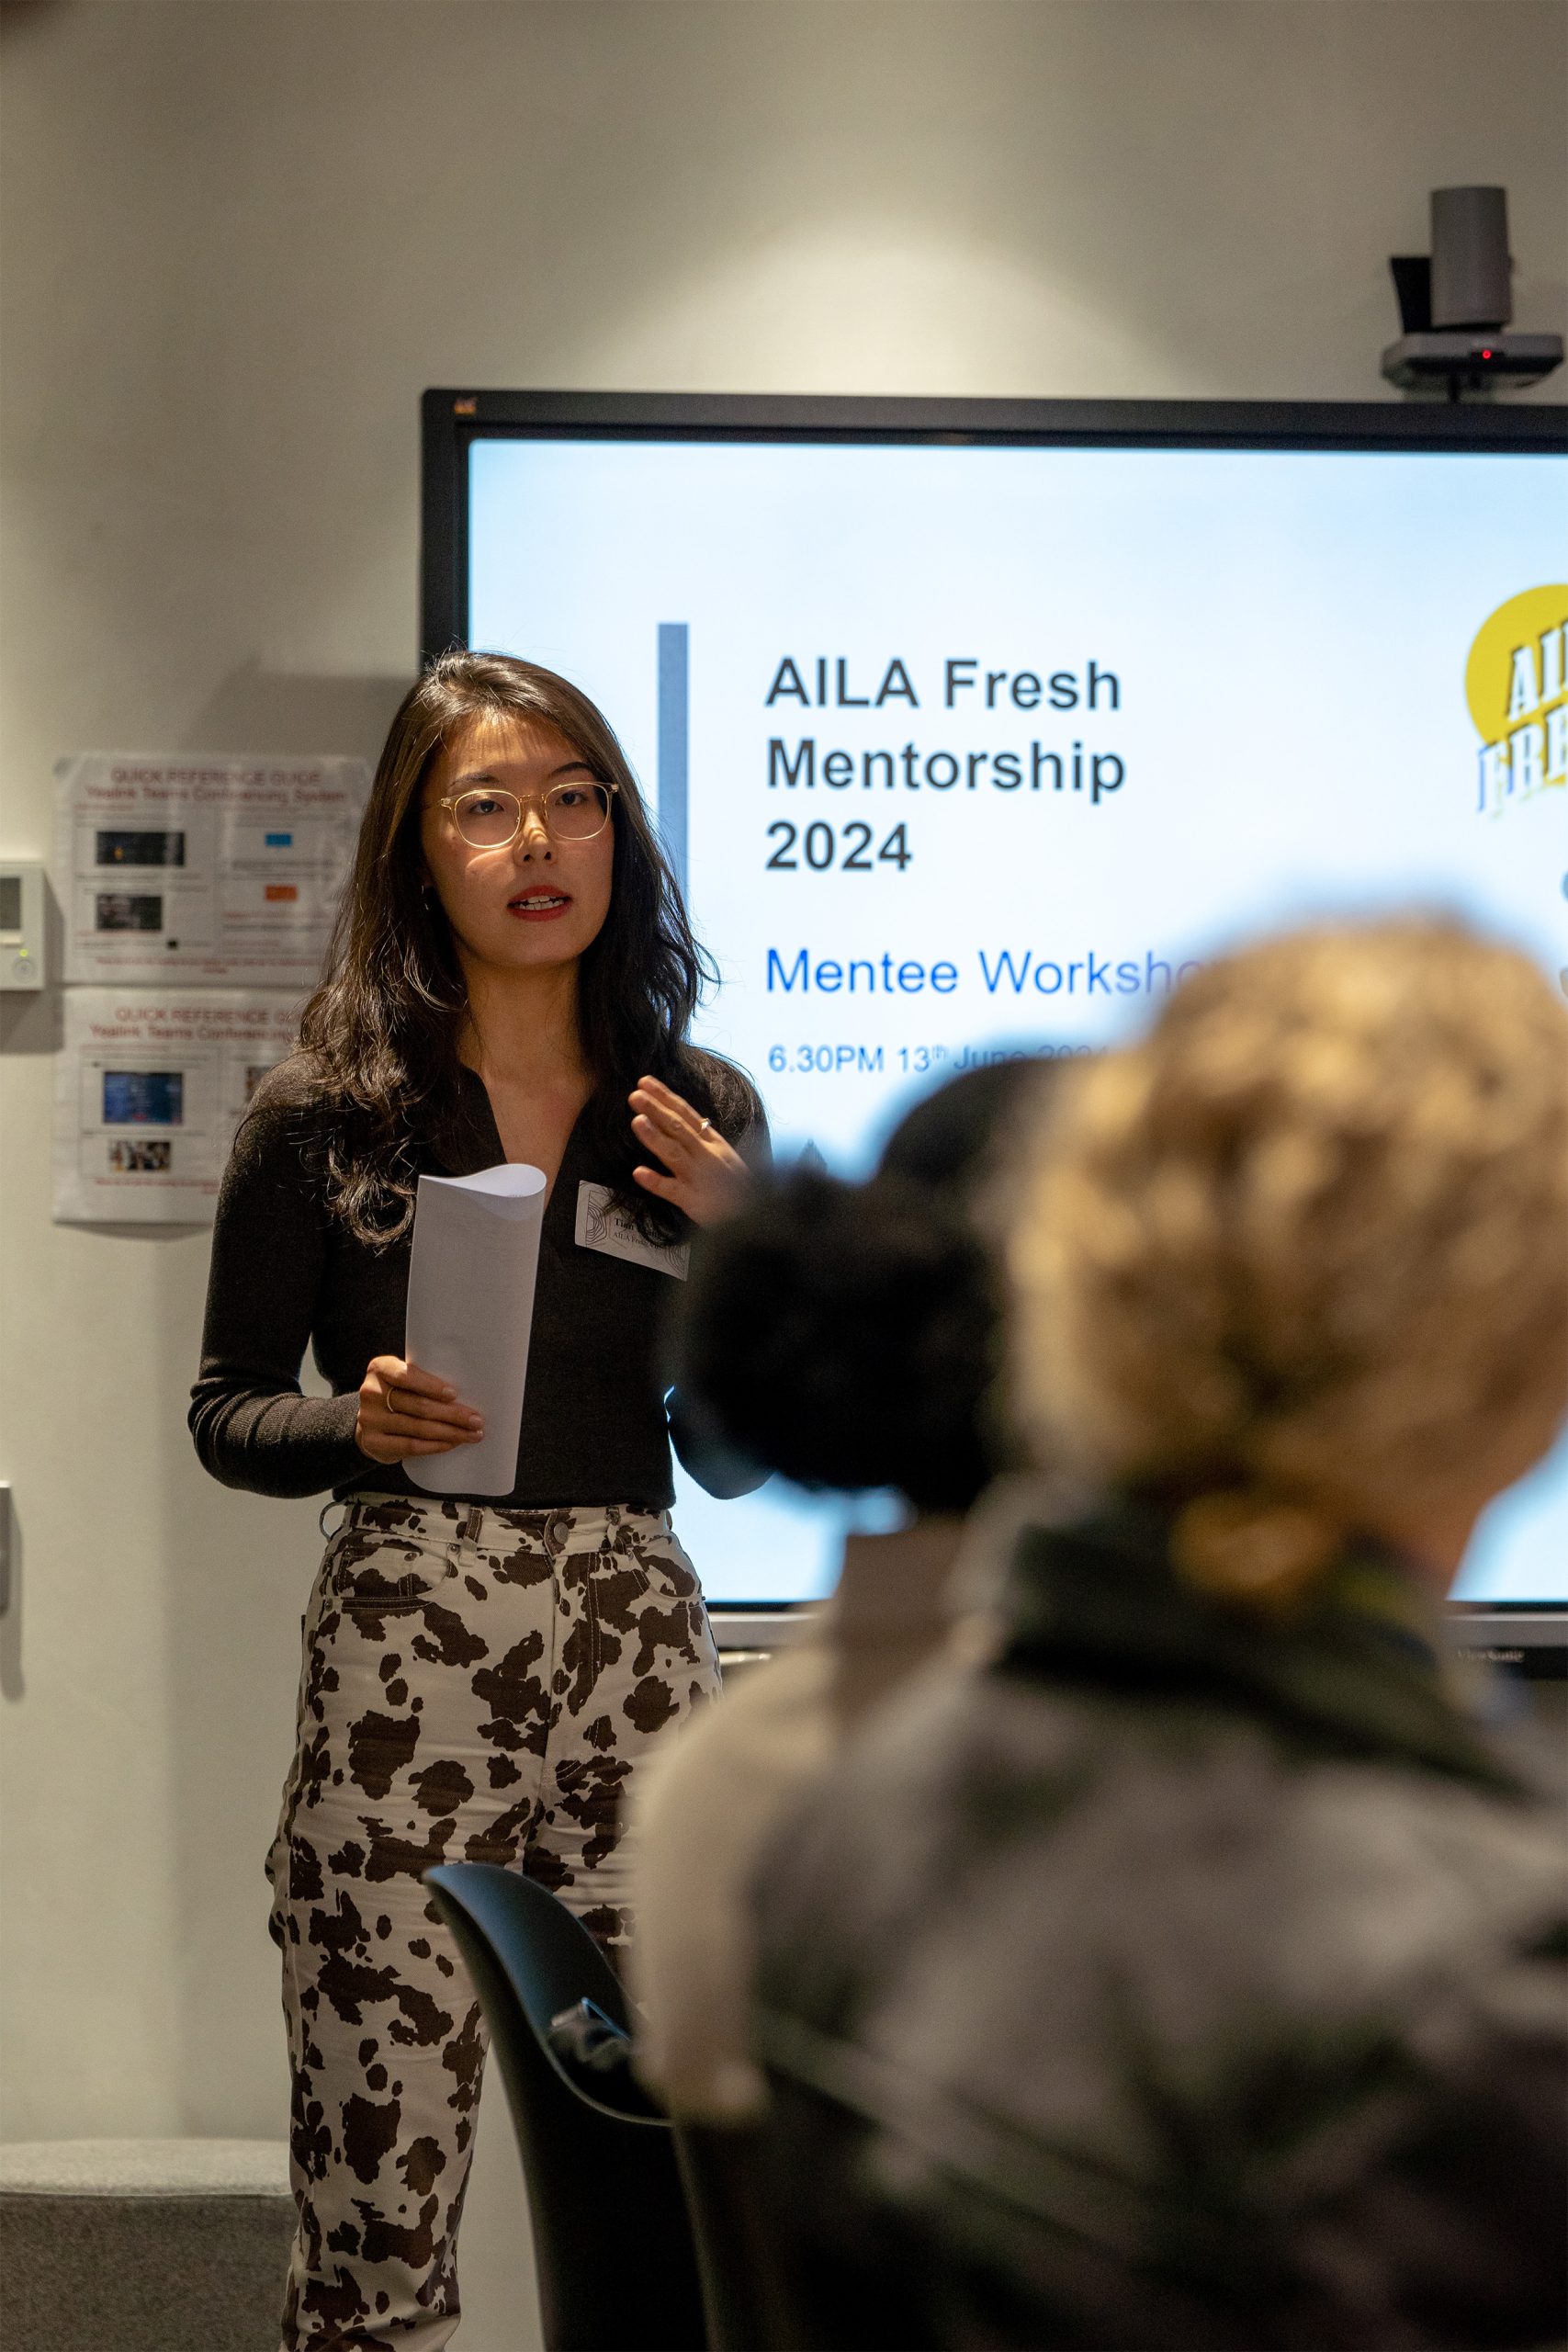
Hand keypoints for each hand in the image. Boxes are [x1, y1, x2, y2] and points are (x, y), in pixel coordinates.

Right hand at [355, 1354, 482, 1464]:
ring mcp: (370, 1419)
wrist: (370, 1420)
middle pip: (418, 1405)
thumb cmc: (397, 1394)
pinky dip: (435, 1445)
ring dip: (450, 1432)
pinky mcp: (374, 1442)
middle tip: (476, 1420)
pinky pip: (410, 1445)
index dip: (430, 1385)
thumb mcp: (403, 1380)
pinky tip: (452, 1443)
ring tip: (471, 1434)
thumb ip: (423, 1380)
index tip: (454, 1394)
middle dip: (452, 1414)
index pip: (405, 1375)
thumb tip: (467, 1391)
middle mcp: (371, 1393)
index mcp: (380, 1369)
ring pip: (418, 1428)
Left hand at [628, 1075, 750, 1228]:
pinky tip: (639, 1172)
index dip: (664, 1097)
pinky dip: (656, 1181)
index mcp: (713, 1142)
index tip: (645, 1082)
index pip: (686, 1114)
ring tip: (637, 1121)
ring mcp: (700, 1177)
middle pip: (678, 1128)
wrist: (757, 1215)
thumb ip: (704, 1140)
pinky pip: (673, 1190)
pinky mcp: (695, 1202)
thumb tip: (685, 1121)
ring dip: (654, 1137)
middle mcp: (707, 1155)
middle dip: (656, 1110)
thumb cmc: (738, 1187)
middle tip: (635, 1095)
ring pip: (674, 1153)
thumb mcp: (725, 1156)